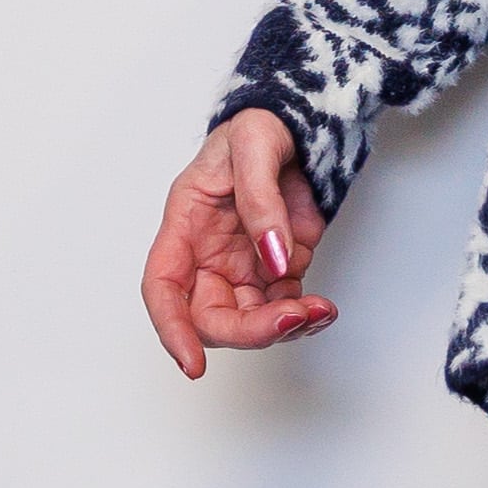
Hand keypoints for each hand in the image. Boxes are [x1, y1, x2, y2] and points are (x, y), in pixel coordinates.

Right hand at [140, 106, 333, 376]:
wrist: (302, 125)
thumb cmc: (260, 126)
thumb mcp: (254, 146)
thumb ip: (260, 201)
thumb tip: (272, 257)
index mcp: (185, 225)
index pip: (163, 286)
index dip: (172, 328)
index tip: (193, 363)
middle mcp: (208, 256)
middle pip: (210, 317)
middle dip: (248, 330)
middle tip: (290, 319)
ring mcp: (243, 268)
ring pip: (251, 322)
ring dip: (283, 328)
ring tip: (320, 311)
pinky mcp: (278, 272)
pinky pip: (285, 310)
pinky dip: (305, 318)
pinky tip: (324, 309)